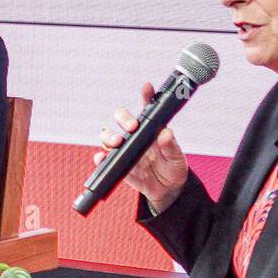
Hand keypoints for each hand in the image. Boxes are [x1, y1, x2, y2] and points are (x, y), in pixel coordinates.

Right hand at [94, 82, 188, 212]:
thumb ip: (171, 146)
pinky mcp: (118, 164)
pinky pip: (104, 159)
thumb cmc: (173, 168)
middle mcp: (136, 135)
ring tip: (117, 142)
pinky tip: (102, 158)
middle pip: (122, 117)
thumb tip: (166, 133)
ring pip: (109, 135)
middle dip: (124, 118)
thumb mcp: (177, 159)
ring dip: (109, 136)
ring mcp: (125, 149)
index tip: (147, 87)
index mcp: (152, 129)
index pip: (148, 108)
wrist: (166, 190)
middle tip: (132, 126)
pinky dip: (100, 158)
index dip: (146, 95)